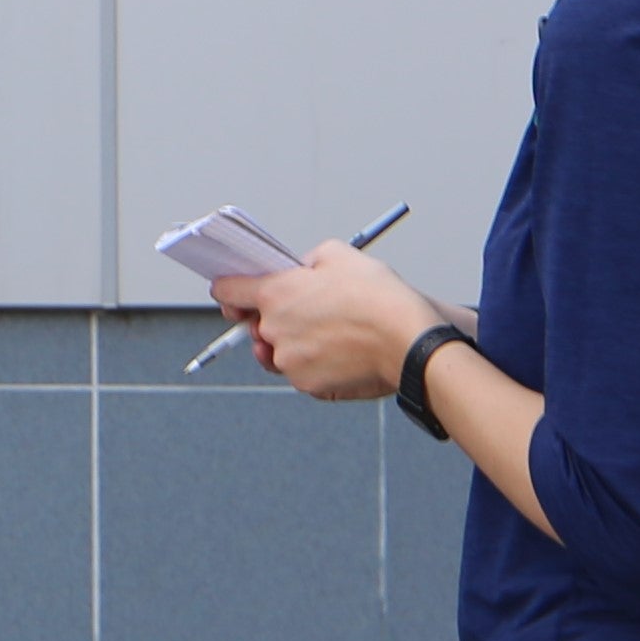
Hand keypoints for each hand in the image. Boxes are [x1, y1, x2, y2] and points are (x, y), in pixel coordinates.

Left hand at [209, 240, 443, 402]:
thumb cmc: (379, 298)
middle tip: (310, 309)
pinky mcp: (309, 386)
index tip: (230, 290)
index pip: (229, 291)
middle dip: (276, 317)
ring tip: (333, 330)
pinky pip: (303, 372)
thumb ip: (307, 261)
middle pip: (258, 325)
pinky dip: (317, 363)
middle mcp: (275, 331)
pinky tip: (342, 350)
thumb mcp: (339, 254)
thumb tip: (301, 271)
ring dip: (297, 342)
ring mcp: (290, 363)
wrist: (410, 342)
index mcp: (275, 294)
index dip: (229, 288)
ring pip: (281, 352)